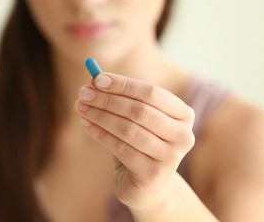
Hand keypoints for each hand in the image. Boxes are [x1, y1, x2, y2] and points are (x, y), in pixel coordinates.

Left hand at [74, 72, 194, 211]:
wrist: (147, 185)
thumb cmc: (140, 145)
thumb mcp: (133, 119)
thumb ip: (118, 98)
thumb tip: (93, 78)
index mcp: (183, 114)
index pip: (152, 92)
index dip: (123, 84)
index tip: (97, 79)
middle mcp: (183, 135)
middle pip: (140, 110)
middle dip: (107, 99)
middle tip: (83, 93)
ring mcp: (171, 157)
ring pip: (128, 129)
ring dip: (100, 115)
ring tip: (80, 106)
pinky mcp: (153, 174)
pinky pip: (121, 148)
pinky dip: (100, 134)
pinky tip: (85, 124)